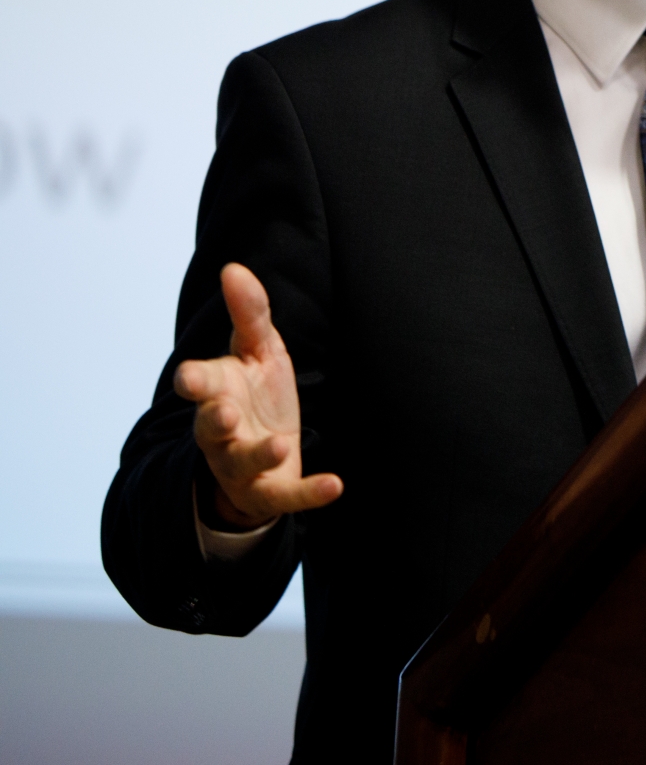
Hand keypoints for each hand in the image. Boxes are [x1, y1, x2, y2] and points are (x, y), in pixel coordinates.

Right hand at [174, 263, 343, 528]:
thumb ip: (249, 314)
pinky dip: (309, 492)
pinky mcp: (268, 492)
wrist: (262, 456)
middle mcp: (221, 431)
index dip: (195, 380)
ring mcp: (241, 465)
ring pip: (243, 462)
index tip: (190, 376)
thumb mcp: (258, 351)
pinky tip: (335, 485)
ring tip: (280, 444)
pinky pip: (286, 496)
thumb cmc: (255, 393)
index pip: (201, 383)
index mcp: (218, 391)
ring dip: (260, 454)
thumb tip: (233, 268)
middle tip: (224, 412)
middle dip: (214, 420)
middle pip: (210, 427)